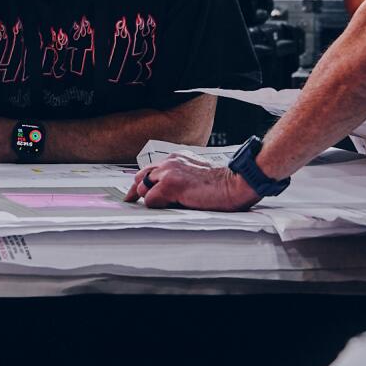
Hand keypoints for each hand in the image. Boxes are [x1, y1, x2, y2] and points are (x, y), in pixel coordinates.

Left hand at [127, 158, 260, 211]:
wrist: (234, 184)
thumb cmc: (221, 184)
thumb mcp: (196, 175)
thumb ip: (179, 178)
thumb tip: (163, 194)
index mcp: (176, 158)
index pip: (150, 170)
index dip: (142, 183)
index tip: (134, 192)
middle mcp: (169, 162)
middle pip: (140, 177)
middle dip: (137, 191)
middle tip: (130, 201)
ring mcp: (168, 172)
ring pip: (144, 189)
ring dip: (152, 200)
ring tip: (168, 206)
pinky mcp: (170, 185)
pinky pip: (150, 201)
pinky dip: (158, 207)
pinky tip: (173, 207)